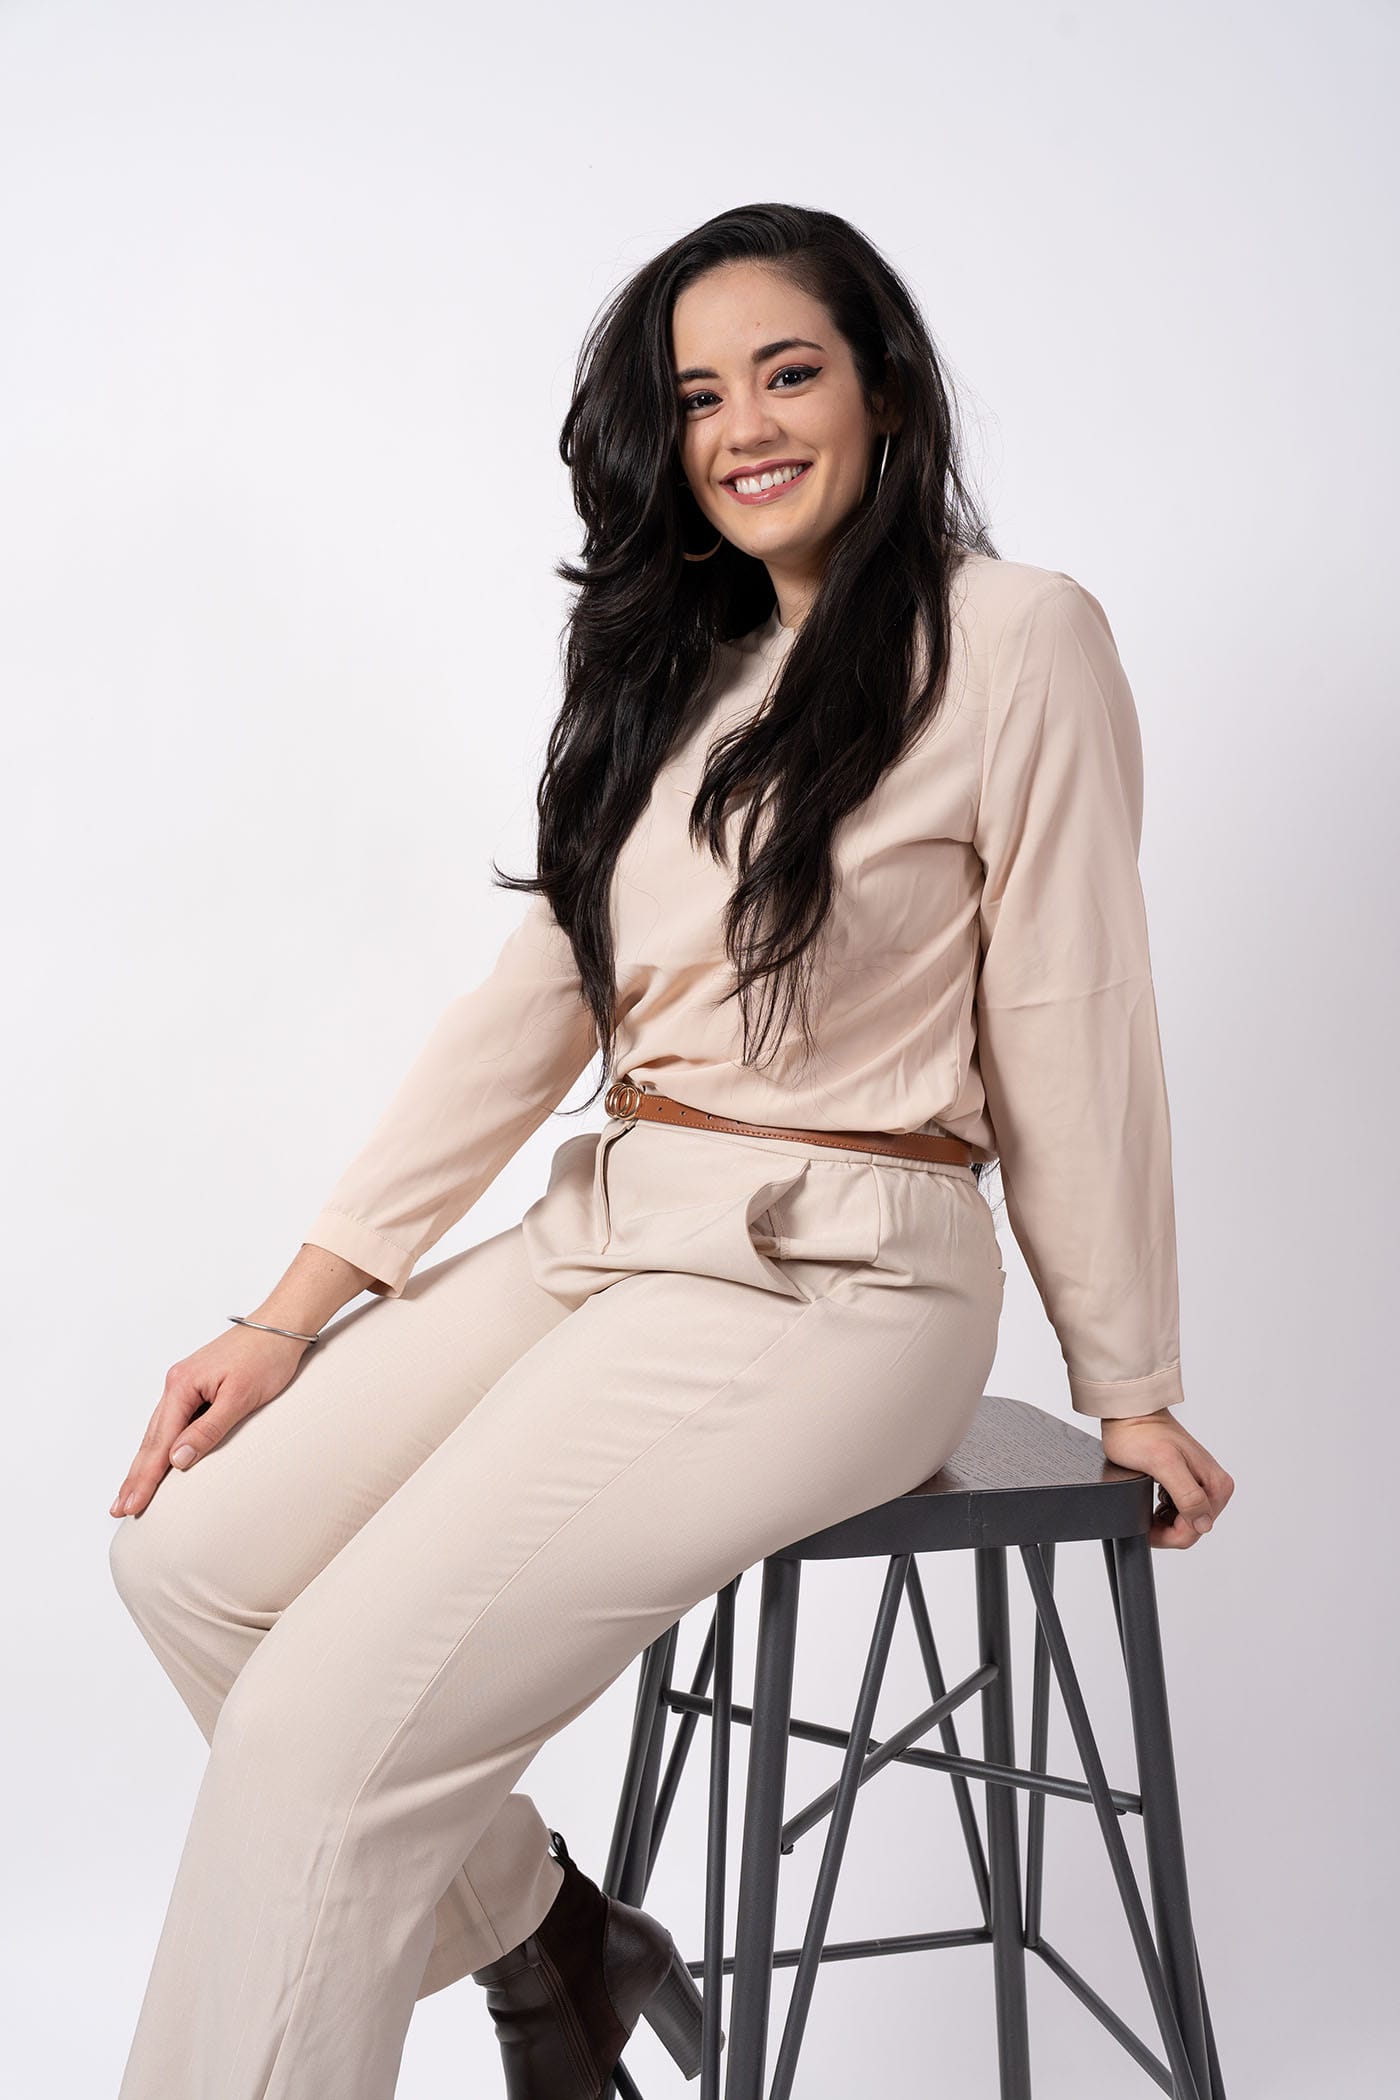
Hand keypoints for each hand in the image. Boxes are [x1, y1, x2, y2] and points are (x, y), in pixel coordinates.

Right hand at [109, 1324, 311, 1518]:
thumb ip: (209, 1430)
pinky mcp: (197, 1386)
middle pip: (151, 1439)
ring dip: (144, 1464)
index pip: (159, 1443)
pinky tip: (157, 1460)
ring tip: (130, 1492)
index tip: (131, 1505)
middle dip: (135, 1476)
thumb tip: (177, 1460)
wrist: (282, 1325)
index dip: (145, 1478)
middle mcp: (177, 1384)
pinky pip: (172, 1423)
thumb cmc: (267, 1357)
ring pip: (158, 1432)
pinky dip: (161, 1446)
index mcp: (182, 1386)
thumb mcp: (241, 1397)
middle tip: (118, 1509)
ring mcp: (185, 1385)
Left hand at [1098, 1411, 1233, 1549]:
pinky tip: (1152, 1496)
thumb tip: (1204, 1523)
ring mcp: (1202, 1484)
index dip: (1168, 1535)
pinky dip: (1162, 1511)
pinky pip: (1179, 1510)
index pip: (1196, 1530)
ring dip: (1163, 1519)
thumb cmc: (1142, 1433)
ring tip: (1147, 1500)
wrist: (1130, 1413)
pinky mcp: (1189, 1481)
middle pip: (1191, 1528)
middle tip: (1143, 1512)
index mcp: (1216, 1485)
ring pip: (1184, 1522)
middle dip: (1166, 1528)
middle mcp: (1215, 1485)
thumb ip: (1188, 1495)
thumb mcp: (1164, 1464)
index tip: (1145, 1527)